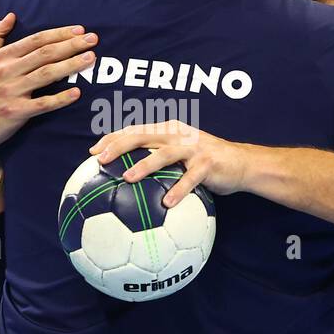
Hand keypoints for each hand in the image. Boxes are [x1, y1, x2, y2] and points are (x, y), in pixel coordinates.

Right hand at [0, 12, 97, 148]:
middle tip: (93, 40)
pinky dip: (59, 98)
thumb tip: (11, 15)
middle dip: (71, 45)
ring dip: (70, 65)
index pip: (35, 40)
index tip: (79, 30)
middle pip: (44, 54)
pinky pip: (42, 104)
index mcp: (2, 58)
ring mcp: (12, 92)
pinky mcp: (16, 112)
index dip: (58, 34)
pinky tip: (76, 93)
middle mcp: (8, 72)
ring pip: (46, 75)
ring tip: (90, 58)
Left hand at [89, 120, 247, 205]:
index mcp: (167, 130)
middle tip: (100, 160)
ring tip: (128, 178)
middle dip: (119, 146)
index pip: (134, 130)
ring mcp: (193, 147)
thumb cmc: (203, 162)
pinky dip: (178, 190)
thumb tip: (125, 176)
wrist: (240, 163)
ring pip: (164, 154)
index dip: (112, 138)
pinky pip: (190, 178)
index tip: (92, 151)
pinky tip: (166, 204)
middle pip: (143, 136)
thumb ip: (157, 158)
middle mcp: (177, 134)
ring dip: (144, 165)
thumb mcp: (179, 155)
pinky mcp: (208, 163)